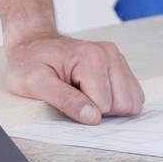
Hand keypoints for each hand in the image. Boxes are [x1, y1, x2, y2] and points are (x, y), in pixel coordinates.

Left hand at [5, 32, 143, 123]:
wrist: (32, 43)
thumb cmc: (30, 63)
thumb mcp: (36, 83)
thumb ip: (65, 100)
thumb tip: (93, 118)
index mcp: (91, 58)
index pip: (105, 106)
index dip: (84, 111)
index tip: (66, 99)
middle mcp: (109, 54)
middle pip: (123, 104)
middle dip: (101, 111)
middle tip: (75, 97)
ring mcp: (116, 58)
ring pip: (132, 102)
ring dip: (110, 107)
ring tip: (85, 94)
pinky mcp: (120, 65)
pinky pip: (133, 96)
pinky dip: (117, 102)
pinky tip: (95, 93)